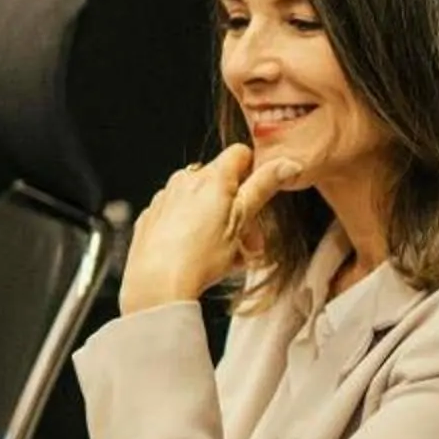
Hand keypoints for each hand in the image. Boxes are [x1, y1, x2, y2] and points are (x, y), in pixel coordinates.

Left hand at [118, 144, 305, 312]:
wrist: (156, 284)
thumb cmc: (198, 256)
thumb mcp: (241, 220)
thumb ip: (263, 187)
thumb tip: (287, 164)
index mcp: (210, 177)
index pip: (240, 154)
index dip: (254, 174)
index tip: (257, 198)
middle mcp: (183, 181)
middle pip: (221, 183)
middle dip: (239, 209)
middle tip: (248, 240)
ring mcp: (164, 199)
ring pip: (200, 202)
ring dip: (218, 222)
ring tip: (226, 254)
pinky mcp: (151, 218)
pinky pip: (178, 216)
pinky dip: (192, 230)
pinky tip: (199, 253)